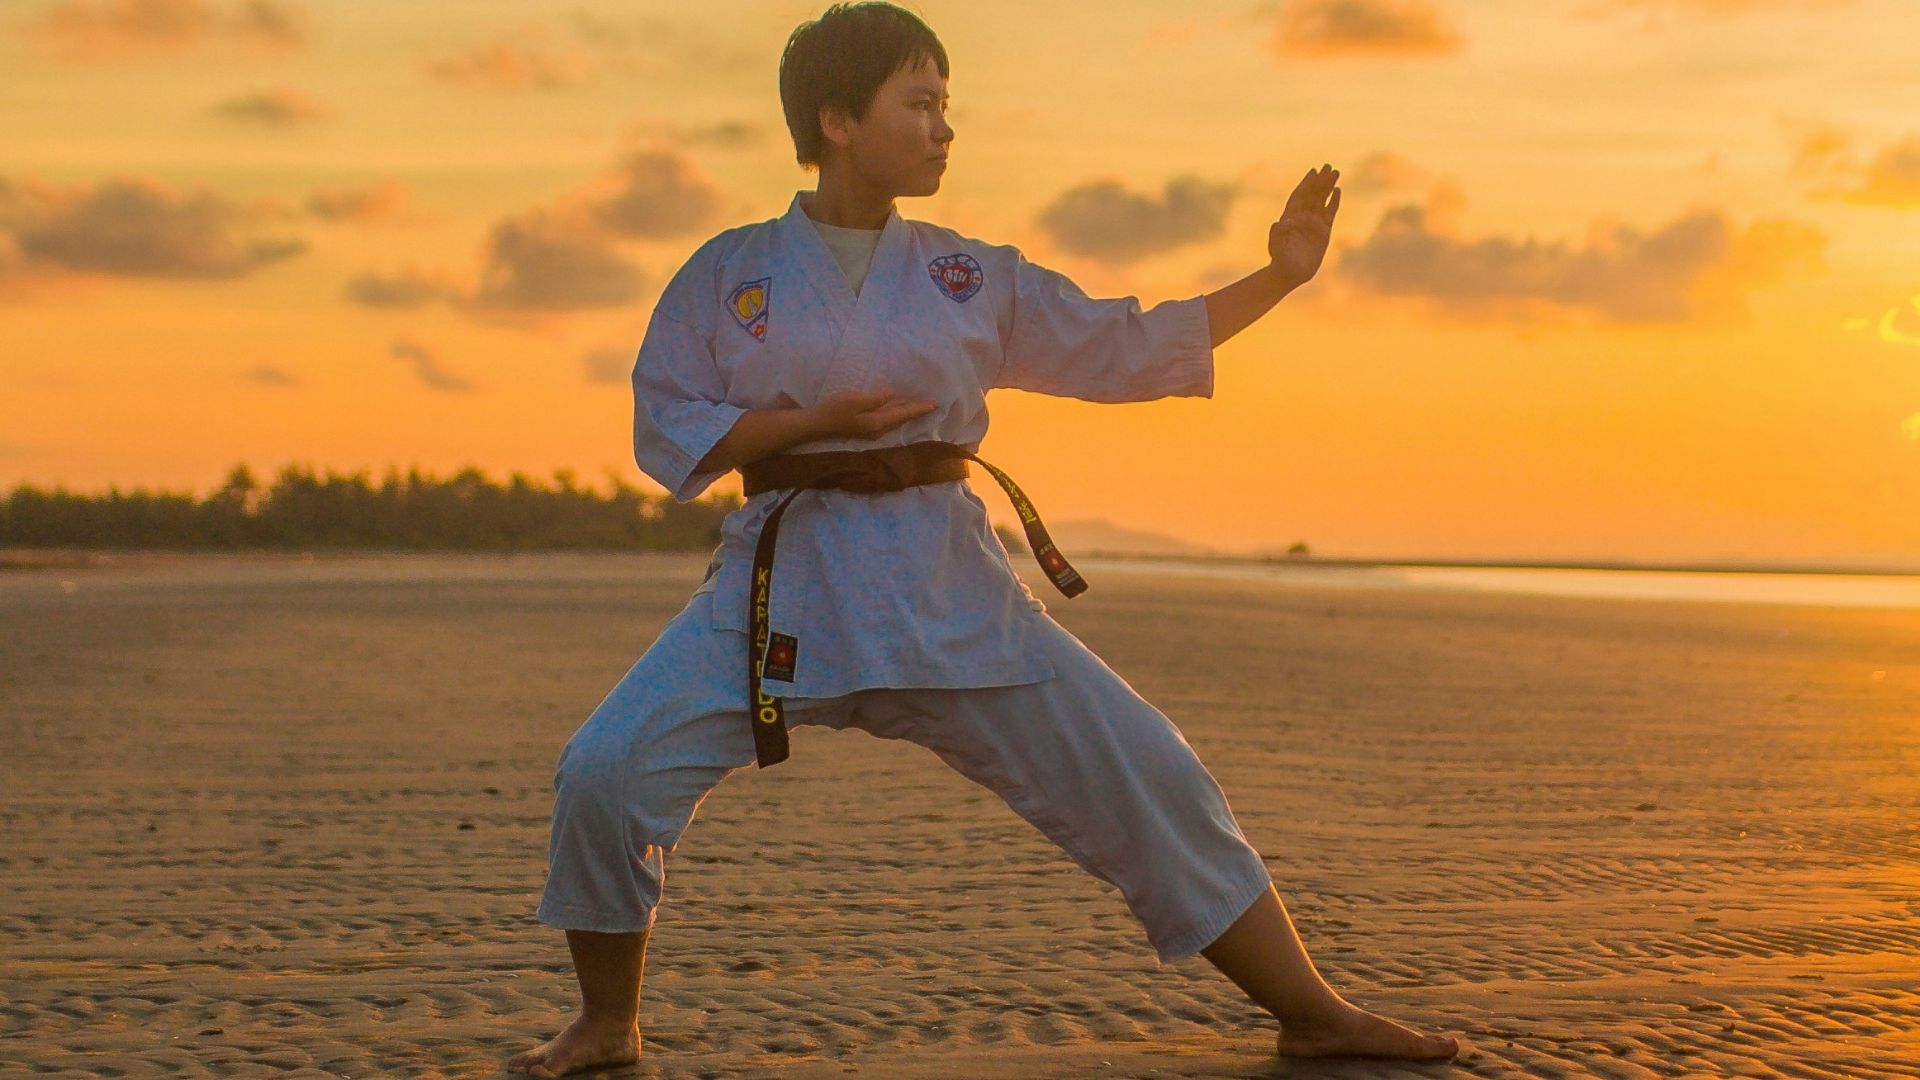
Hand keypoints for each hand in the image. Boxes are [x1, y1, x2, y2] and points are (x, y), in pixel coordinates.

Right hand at [811, 388, 938, 439]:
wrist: (817, 424)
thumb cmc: (835, 410)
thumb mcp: (856, 400)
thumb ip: (877, 398)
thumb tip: (893, 395)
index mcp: (878, 422)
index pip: (903, 414)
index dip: (919, 408)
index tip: (935, 404)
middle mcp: (878, 429)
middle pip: (901, 418)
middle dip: (915, 411)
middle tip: (930, 405)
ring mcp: (871, 430)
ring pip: (894, 419)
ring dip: (905, 412)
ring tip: (916, 405)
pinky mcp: (864, 427)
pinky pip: (886, 419)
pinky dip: (895, 412)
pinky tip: (895, 407)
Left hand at [1268, 164, 1339, 286]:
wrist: (1291, 274)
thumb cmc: (1281, 261)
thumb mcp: (1276, 247)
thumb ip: (1277, 235)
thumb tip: (1279, 223)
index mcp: (1290, 217)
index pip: (1299, 196)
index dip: (1306, 184)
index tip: (1313, 172)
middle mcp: (1302, 217)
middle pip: (1312, 195)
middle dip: (1320, 181)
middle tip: (1328, 166)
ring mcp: (1313, 224)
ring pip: (1322, 200)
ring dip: (1328, 187)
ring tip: (1335, 172)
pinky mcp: (1323, 232)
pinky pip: (1330, 213)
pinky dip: (1334, 202)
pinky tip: (1338, 191)